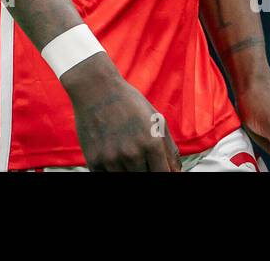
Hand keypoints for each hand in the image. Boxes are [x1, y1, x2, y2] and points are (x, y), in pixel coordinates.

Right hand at [62, 54, 181, 170]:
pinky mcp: (94, 161)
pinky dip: (112, 172)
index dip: (164, 174)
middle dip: (146, 171)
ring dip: (128, 171)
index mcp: (151, 143)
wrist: (95, 88)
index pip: (163, 175)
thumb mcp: (156, 119)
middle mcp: (132, 153)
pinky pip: (106, 178)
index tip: (159, 168)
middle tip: (140, 157)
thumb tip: (176, 172)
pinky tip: (113, 157)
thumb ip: (169, 149)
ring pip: (126, 180)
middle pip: (145, 179)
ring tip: (125, 153)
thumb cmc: (128, 101)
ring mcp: (112, 159)